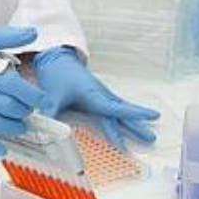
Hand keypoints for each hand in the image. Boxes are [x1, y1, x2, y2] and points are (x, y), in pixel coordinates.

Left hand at [34, 47, 159, 149]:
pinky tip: (135, 124)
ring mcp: (102, 96)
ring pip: (121, 112)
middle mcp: (100, 95)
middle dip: (136, 126)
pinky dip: (127, 116)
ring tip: (150, 136)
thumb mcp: (50, 97)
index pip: (114, 108)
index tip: (150, 116)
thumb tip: (46, 132)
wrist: (57, 60)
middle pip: (121, 114)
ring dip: (134, 124)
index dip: (131, 114)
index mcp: (92, 95)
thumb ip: (49, 115)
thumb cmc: (57, 76)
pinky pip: (116, 108)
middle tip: (152, 138)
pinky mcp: (100, 97)